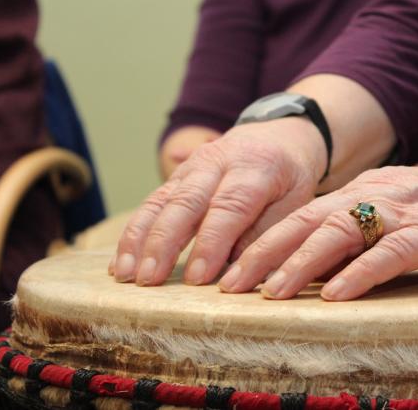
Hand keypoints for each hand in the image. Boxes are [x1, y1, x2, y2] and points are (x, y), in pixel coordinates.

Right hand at [110, 117, 326, 285]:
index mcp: (255, 167)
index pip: (229, 207)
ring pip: (160, 201)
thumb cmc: (291, 176)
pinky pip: (151, 203)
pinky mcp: (178, 176)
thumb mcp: (297, 201)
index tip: (198, 279)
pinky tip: (120, 261)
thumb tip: (236, 271)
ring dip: (139, 240)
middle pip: (185, 202)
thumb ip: (267, 232)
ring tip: (124, 275)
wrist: (279, 136)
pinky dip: (134, 233)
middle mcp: (218, 162)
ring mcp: (193, 166)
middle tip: (150, 281)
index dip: (211, 243)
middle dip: (164, 244)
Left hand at [219, 156, 417, 299]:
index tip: (229, 269)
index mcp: (361, 191)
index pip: (300, 215)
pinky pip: (390, 253)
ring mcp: (403, 212)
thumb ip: (359, 230)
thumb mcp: (395, 211)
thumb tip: (317, 263)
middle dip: (264, 252)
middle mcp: (374, 195)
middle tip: (230, 284)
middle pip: (307, 221)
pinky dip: (359, 274)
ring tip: (270, 293)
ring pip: (340, 232)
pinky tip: (335, 296)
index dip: (262, 242)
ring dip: (301, 263)